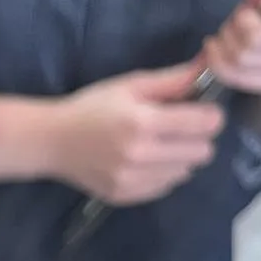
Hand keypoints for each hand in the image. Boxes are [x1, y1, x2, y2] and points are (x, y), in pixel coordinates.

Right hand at [49, 64, 223, 205]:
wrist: (50, 142)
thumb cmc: (90, 108)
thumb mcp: (129, 85)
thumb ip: (172, 79)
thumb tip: (210, 65)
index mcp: (142, 122)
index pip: (205, 124)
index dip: (209, 115)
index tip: (199, 112)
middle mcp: (139, 154)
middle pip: (202, 152)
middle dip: (197, 138)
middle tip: (180, 130)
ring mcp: (131, 179)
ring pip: (186, 172)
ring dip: (180, 158)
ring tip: (159, 146)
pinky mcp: (125, 195)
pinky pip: (165, 187)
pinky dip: (163, 174)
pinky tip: (145, 162)